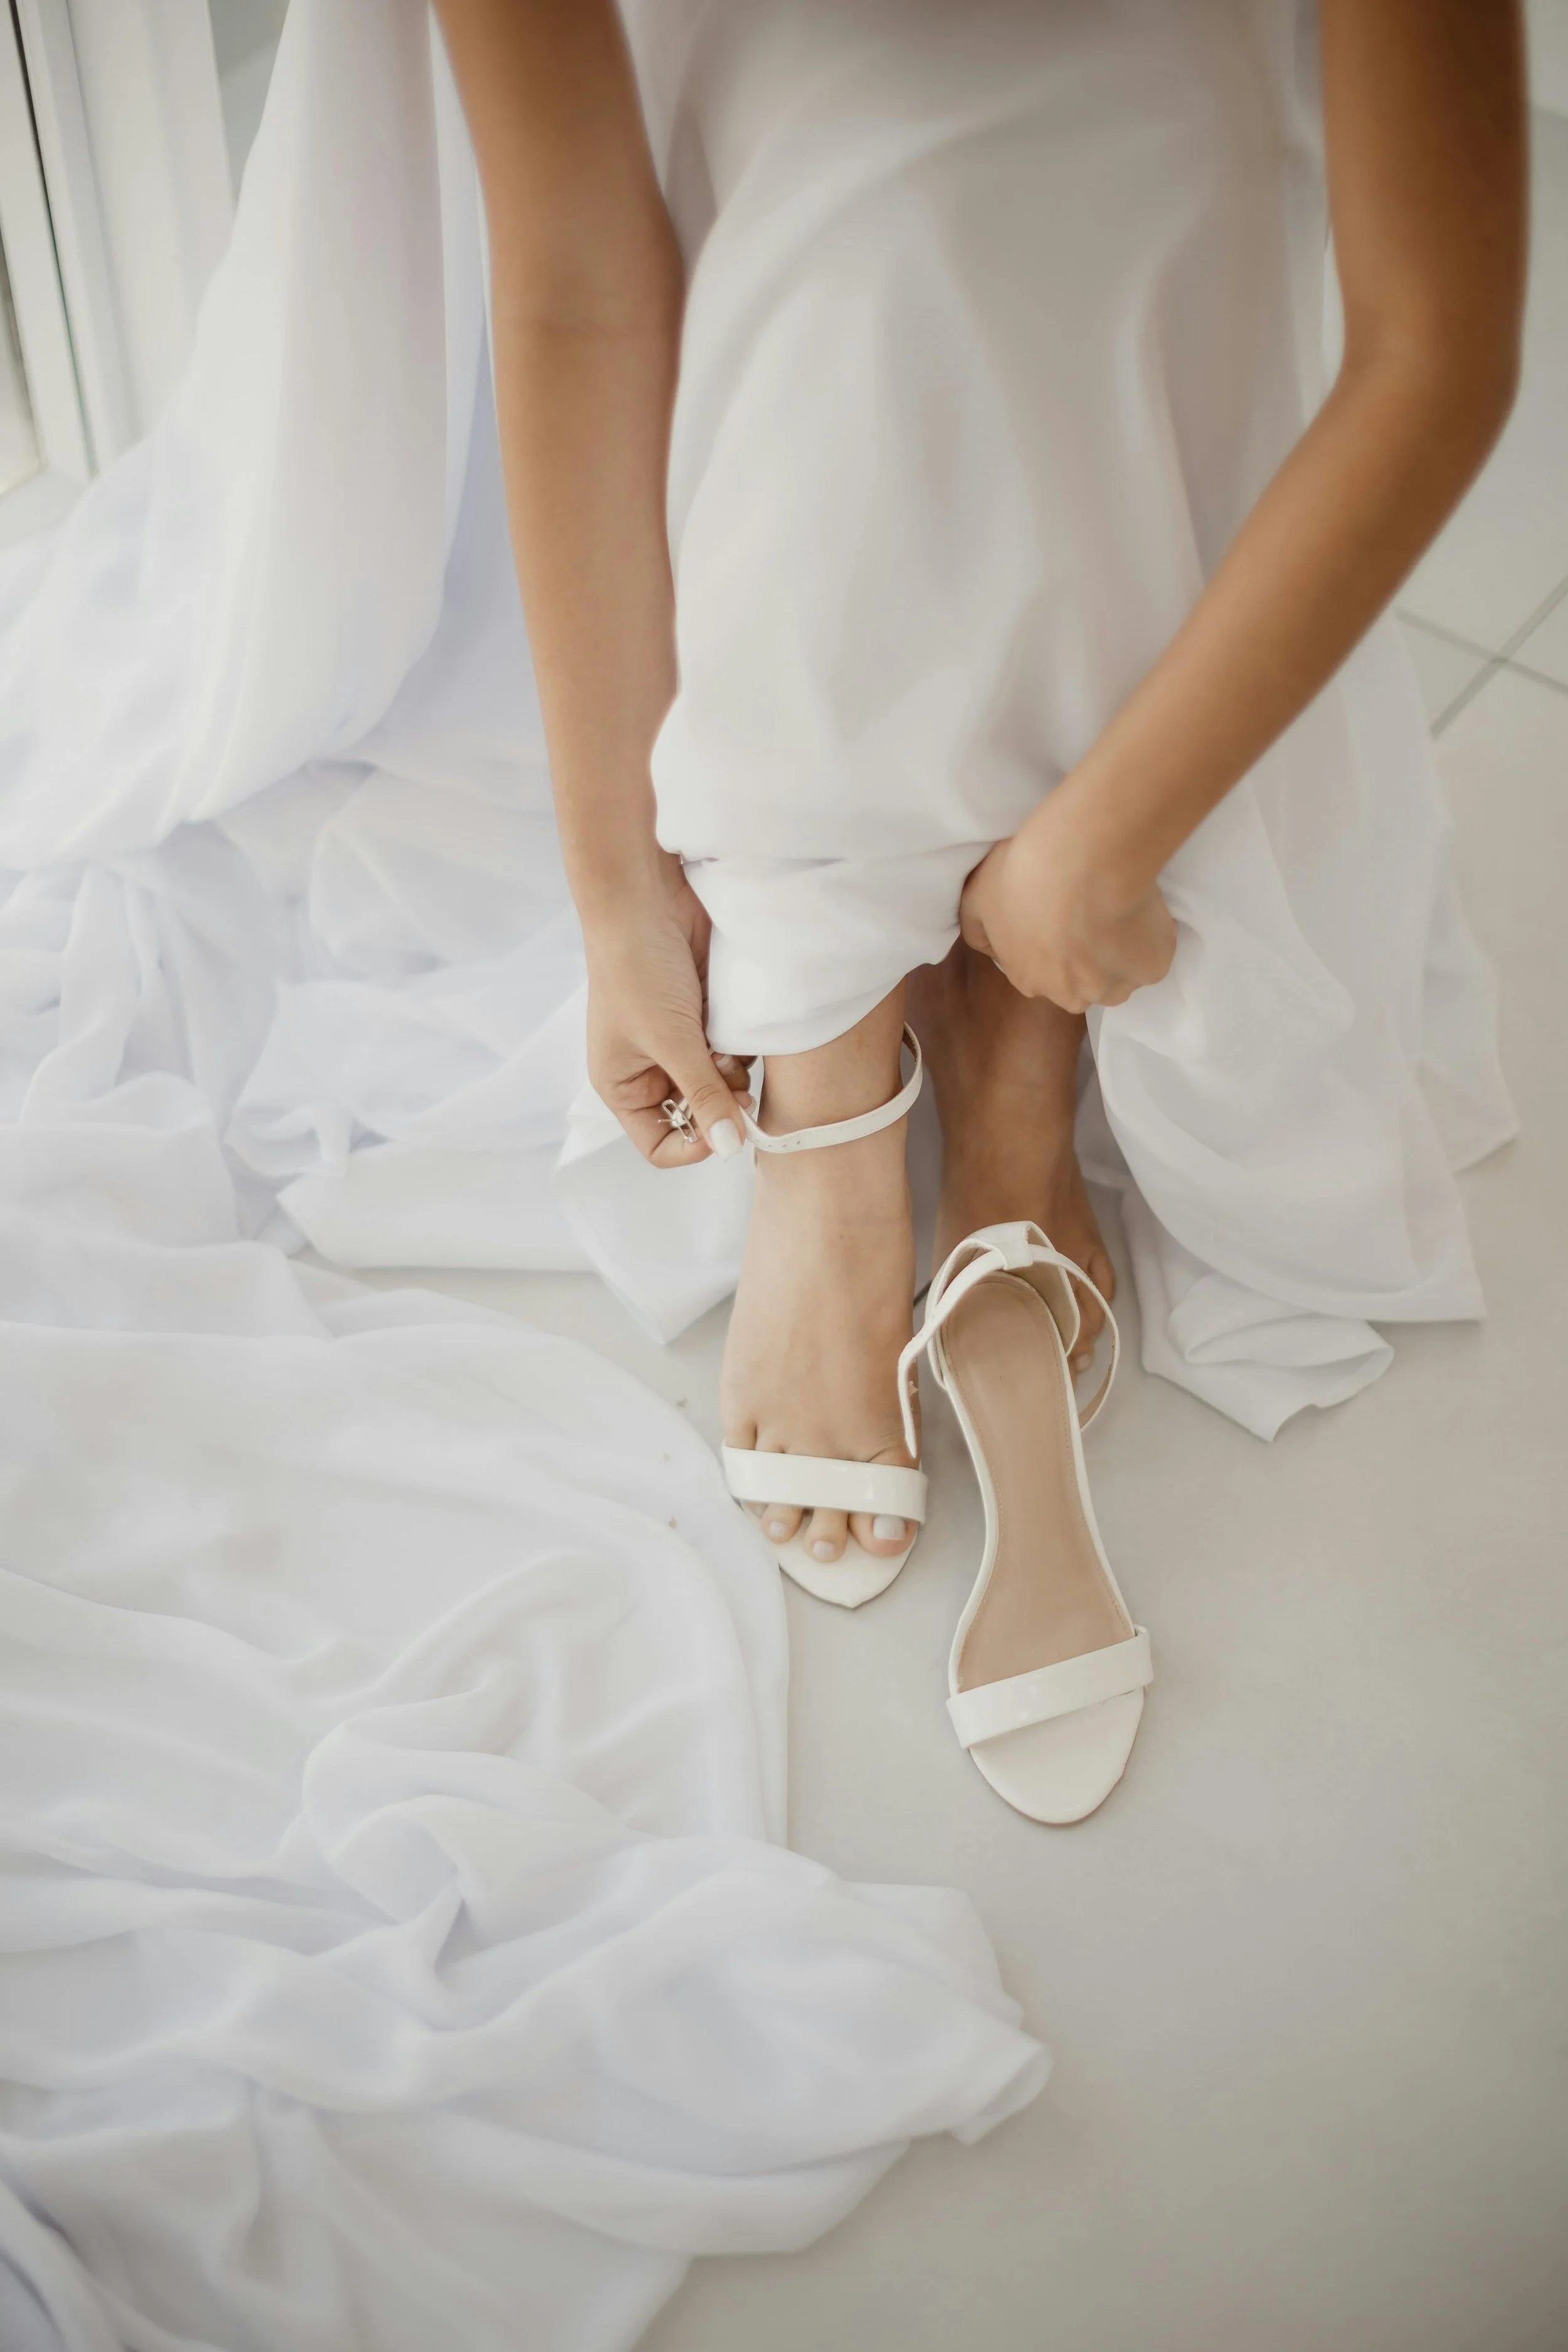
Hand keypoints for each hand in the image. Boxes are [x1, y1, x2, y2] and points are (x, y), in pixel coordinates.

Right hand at [581, 854, 752, 1164]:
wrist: (647, 898)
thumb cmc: (637, 969)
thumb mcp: (670, 1040)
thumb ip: (703, 1095)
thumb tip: (730, 1148)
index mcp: (623, 1084)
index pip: (660, 1145)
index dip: (694, 1147)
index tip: (726, 1129)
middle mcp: (650, 1069)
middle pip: (697, 1117)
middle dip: (719, 1104)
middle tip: (735, 1082)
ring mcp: (679, 1043)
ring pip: (721, 1084)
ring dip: (733, 1072)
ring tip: (728, 1045)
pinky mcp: (704, 1018)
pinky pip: (732, 1050)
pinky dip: (740, 1045)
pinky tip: (736, 1026)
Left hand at [959, 788, 1177, 1013]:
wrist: (1082, 858)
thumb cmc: (1023, 874)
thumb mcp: (977, 898)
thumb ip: (978, 929)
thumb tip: (988, 947)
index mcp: (1028, 980)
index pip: (1042, 973)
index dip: (1054, 944)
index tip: (1062, 915)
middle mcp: (1070, 995)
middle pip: (1081, 984)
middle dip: (1085, 958)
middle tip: (1090, 910)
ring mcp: (1113, 987)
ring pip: (1118, 978)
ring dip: (1118, 954)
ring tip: (1118, 911)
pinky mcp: (1150, 970)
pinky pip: (1152, 958)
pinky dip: (1150, 938)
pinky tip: (1141, 909)